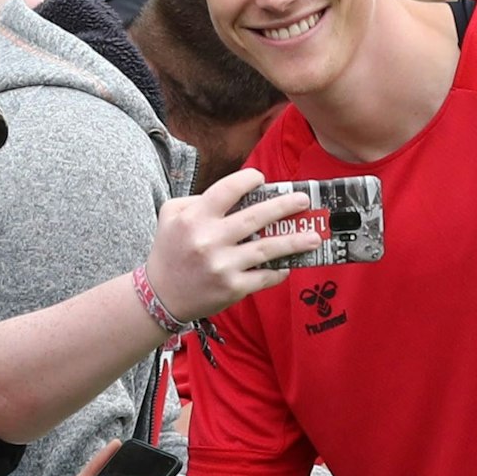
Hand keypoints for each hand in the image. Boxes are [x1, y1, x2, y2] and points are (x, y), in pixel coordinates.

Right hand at [142, 167, 317, 321]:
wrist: (161, 296)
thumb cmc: (170, 251)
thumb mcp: (170, 216)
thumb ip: (198, 200)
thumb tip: (238, 194)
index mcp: (195, 218)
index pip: (229, 190)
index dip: (250, 180)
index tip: (262, 179)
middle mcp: (209, 240)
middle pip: (256, 217)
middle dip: (285, 206)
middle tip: (304, 200)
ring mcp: (223, 265)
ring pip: (268, 248)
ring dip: (296, 241)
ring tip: (315, 236)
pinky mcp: (232, 287)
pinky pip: (265, 276)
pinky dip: (280, 270)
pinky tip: (290, 264)